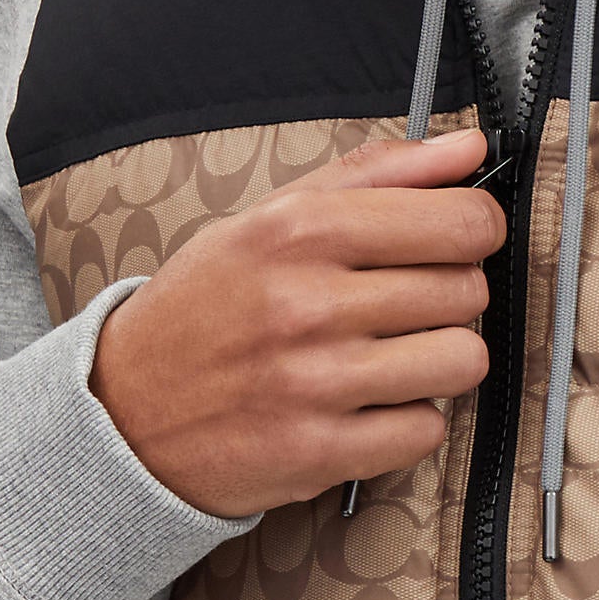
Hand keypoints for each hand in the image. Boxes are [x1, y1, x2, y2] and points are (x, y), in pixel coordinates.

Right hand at [90, 128, 505, 517]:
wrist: (123, 412)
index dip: (475, 230)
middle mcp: (308, 303)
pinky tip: (367, 405)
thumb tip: (470, 148)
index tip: (454, 241)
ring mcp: (315, 382)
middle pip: (469, 290)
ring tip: (391, 356)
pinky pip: (430, 428)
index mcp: (300, 231)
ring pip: (465, 360)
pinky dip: (410, 421)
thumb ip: (377, 173)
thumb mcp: (271, 218)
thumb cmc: (210, 307)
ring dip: (441, 361)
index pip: (462, 220)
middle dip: (449, 297)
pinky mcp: (321, 451)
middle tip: (398, 307)